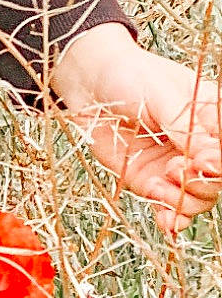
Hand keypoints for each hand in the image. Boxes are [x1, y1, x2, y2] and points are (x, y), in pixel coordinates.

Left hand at [48, 21, 221, 234]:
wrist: (88, 83)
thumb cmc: (128, 75)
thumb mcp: (161, 94)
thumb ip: (186, 127)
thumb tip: (212, 158)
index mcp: (210, 119)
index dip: (219, 162)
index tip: (205, 162)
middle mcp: (199, 146)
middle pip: (217, 179)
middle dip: (203, 182)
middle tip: (178, 170)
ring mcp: (177, 166)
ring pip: (199, 198)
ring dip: (185, 200)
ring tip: (162, 180)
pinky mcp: (152, 181)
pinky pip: (170, 207)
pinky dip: (171, 218)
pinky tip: (167, 221)